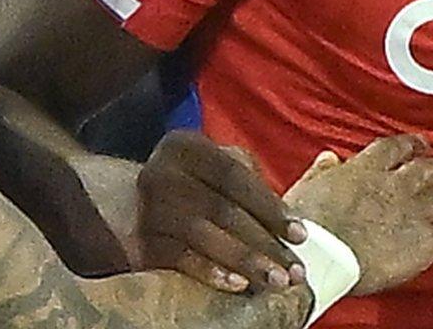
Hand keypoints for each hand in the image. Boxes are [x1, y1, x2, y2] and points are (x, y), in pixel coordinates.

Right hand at [135, 130, 306, 293]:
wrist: (133, 204)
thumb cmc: (194, 184)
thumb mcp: (217, 166)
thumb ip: (251, 180)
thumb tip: (297, 213)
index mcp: (185, 147)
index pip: (234, 176)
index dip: (270, 207)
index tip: (300, 235)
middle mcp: (161, 174)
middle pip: (222, 210)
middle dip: (265, 242)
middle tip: (294, 270)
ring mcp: (147, 210)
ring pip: (203, 236)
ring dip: (245, 261)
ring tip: (275, 280)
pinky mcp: (140, 243)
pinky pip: (179, 260)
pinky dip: (210, 272)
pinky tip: (238, 284)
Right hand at [284, 135, 432, 294]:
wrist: (324, 255)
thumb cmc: (308, 226)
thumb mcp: (307, 188)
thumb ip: (323, 173)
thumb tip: (329, 159)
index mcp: (366, 169)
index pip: (396, 148)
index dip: (412, 145)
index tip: (420, 145)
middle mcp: (396, 184)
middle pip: (429, 169)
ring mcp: (414, 210)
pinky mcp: (425, 240)